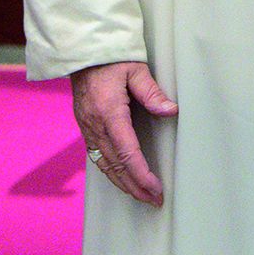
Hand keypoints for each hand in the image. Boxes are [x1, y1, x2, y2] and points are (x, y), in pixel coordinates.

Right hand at [72, 61, 177, 205]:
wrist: (82, 53)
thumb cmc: (112, 58)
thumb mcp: (135, 70)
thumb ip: (152, 92)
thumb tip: (171, 111)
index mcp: (109, 113)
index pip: (127, 153)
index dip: (142, 174)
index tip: (156, 188)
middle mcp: (95, 126)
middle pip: (115, 166)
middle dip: (135, 187)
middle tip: (154, 201)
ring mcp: (88, 129)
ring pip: (105, 165)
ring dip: (123, 183)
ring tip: (142, 196)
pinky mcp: (86, 127)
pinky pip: (97, 157)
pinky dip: (111, 172)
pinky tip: (122, 178)